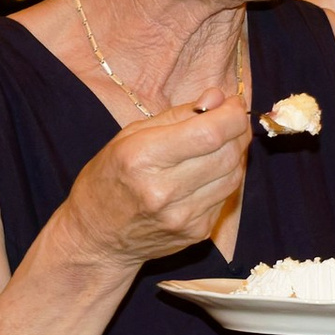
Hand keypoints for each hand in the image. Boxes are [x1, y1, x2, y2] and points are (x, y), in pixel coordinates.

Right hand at [65, 92, 251, 265]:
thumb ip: (177, 115)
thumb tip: (217, 97)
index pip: (209, 133)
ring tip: (220, 144)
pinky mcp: (197, 232)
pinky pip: (226, 196)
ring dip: (235, 154)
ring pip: (234, 176)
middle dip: (238, 131)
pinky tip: (209, 171)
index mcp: (142, 157)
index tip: (233, 104)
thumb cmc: (109, 179)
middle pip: (227, 154)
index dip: (232, 114)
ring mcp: (183, 216)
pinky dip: (225, 178)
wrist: (97, 237)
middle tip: (231, 120)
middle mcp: (164, 190)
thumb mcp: (130, 136)